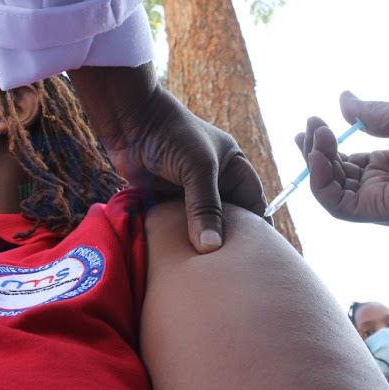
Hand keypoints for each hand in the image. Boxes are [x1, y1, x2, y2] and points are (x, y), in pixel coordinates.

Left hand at [70, 64, 266, 252]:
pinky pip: (177, 224)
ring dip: (201, 241)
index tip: (259, 255)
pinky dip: (179, 239)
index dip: (258, 227)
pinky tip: (182, 259)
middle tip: (232, 269)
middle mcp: (214, 180)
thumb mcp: (198, 168)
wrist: (129, 119)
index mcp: (233, 166)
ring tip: (208, 270)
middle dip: (228, 240)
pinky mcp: (165, 198)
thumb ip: (206, 207)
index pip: (253, 201)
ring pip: (201, 224)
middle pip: (228, 217)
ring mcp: (188, 190)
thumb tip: (211, 247)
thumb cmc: (172, 134)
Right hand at [295, 91, 388, 224]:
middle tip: (312, 124)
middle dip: (315, 151)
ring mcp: (381, 203)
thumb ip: (366, 114)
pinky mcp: (382, 211)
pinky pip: (338, 205)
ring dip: (316, 163)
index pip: (342, 164)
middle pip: (332, 179)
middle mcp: (381, 190)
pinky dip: (322, 183)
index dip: (322, 147)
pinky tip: (319, 155)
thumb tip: (342, 99)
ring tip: (317, 133)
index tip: (310, 124)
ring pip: (330, 192)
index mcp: (386, 170)